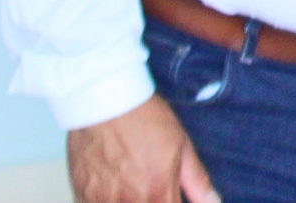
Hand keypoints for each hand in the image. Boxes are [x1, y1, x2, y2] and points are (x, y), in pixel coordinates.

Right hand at [68, 96, 216, 202]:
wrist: (105, 103)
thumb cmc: (145, 120)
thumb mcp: (182, 146)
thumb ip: (197, 181)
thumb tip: (213, 202)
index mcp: (158, 193)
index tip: (173, 196)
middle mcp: (128, 202)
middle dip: (155, 201)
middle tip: (152, 187)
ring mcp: (101, 201)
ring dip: (131, 202)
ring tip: (134, 184)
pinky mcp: (82, 194)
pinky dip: (108, 201)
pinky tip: (115, 188)